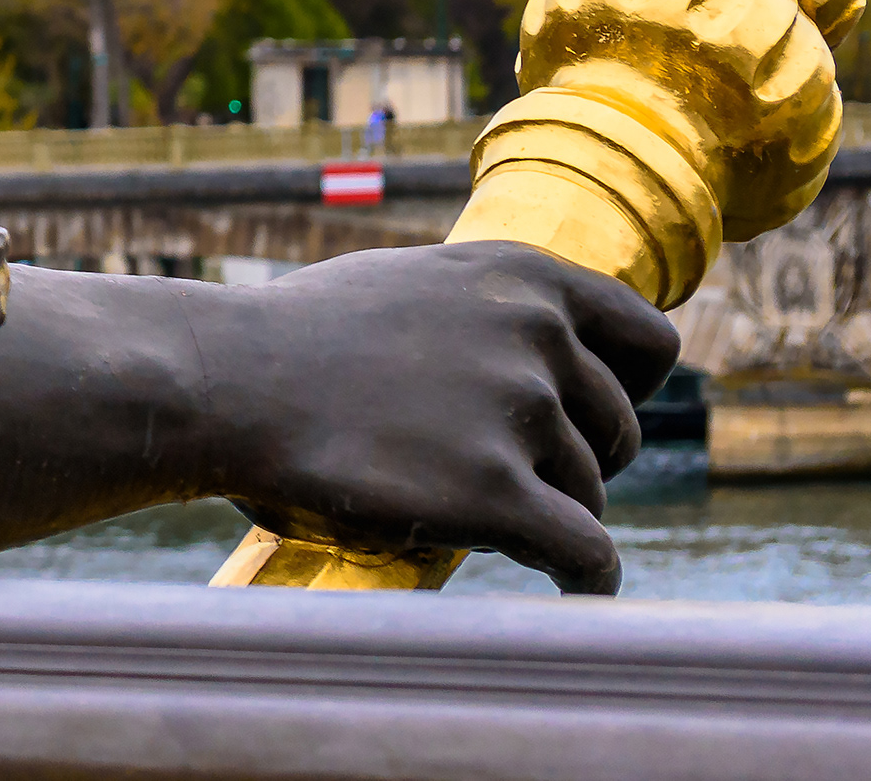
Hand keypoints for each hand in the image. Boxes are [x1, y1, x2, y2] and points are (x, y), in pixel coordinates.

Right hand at [203, 242, 675, 593]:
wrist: (220, 380)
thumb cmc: (299, 338)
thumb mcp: (412, 285)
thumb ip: (492, 309)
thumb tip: (557, 342)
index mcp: (522, 276)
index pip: (650, 341)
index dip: (627, 388)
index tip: (591, 419)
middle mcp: (534, 334)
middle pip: (619, 429)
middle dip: (580, 460)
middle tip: (508, 475)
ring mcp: (516, 411)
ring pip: (589, 494)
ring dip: (544, 512)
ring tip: (462, 506)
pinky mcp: (493, 492)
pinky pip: (585, 554)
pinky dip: (587, 580)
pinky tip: (573, 593)